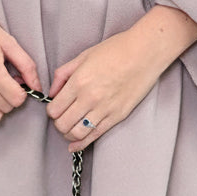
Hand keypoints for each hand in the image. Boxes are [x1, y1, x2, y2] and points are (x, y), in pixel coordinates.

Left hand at [46, 6, 196, 151]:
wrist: (144, 53)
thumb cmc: (116, 50)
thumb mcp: (83, 56)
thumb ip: (63, 74)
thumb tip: (52, 92)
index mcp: (78, 82)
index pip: (54, 109)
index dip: (51, 110)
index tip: (55, 107)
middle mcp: (89, 98)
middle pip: (62, 124)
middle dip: (58, 123)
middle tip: (62, 117)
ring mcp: (104, 109)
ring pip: (76, 134)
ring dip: (68, 134)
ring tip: (70, 127)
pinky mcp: (117, 116)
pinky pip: (95, 136)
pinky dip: (81, 144)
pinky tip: (75, 145)